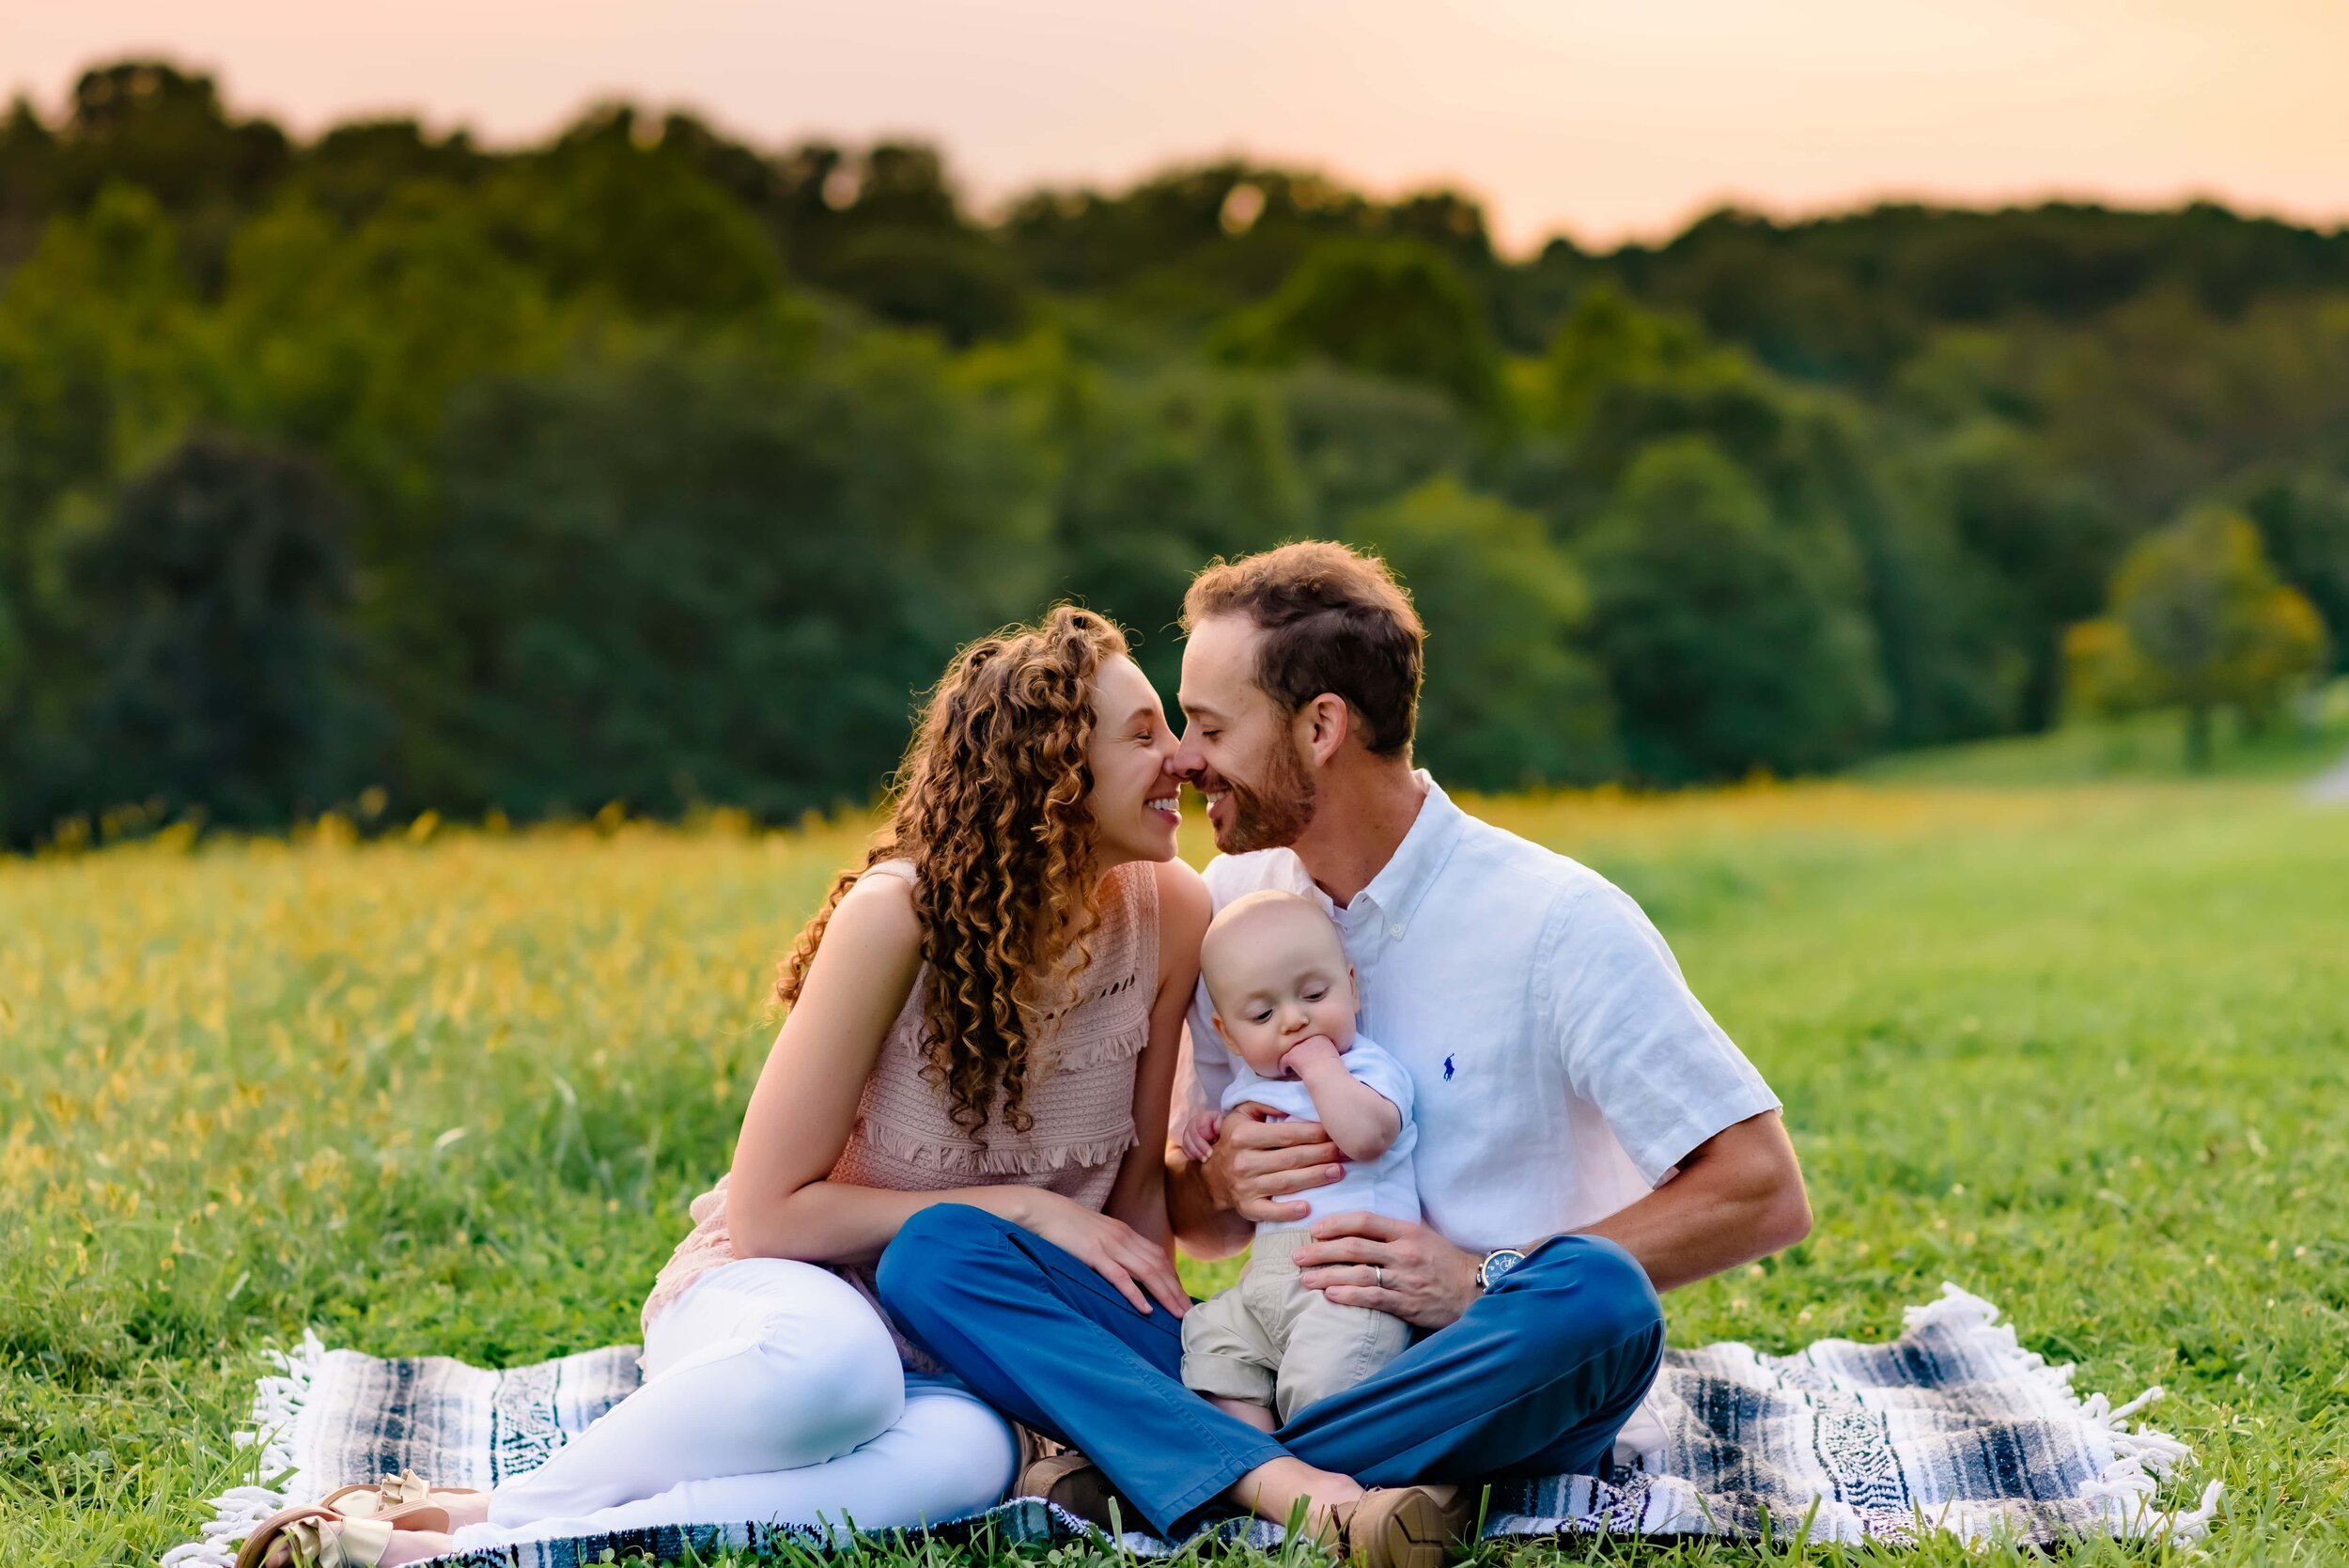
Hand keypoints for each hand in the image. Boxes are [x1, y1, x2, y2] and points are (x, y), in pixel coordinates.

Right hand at [1008, 1189, 1189, 1317]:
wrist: (1040, 1209)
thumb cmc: (1063, 1225)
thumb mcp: (1094, 1235)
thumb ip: (1110, 1248)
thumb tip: (1121, 1267)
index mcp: (1123, 1233)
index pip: (1157, 1257)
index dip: (1173, 1278)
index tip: (1182, 1297)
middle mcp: (1122, 1238)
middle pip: (1159, 1266)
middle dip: (1176, 1290)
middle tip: (1189, 1312)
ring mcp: (1109, 1245)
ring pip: (1146, 1271)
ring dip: (1165, 1294)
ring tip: (1177, 1314)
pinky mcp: (1092, 1254)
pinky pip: (1119, 1276)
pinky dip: (1135, 1294)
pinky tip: (1145, 1309)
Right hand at [1178, 1109, 1222, 1164]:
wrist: (1214, 1129)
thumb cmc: (1219, 1126)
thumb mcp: (1222, 1122)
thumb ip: (1220, 1124)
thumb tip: (1216, 1131)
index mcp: (1202, 1117)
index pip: (1202, 1126)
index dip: (1208, 1135)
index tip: (1215, 1141)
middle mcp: (1192, 1124)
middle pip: (1193, 1135)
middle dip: (1201, 1147)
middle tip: (1210, 1155)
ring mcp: (1187, 1133)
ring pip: (1187, 1143)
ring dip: (1196, 1153)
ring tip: (1205, 1160)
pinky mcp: (1185, 1142)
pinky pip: (1185, 1149)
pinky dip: (1191, 1155)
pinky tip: (1199, 1159)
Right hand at [1199, 1102, 1343, 1224]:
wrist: (1212, 1177)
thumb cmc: (1235, 1141)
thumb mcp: (1241, 1115)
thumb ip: (1264, 1103)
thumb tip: (1290, 1102)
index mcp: (1244, 1135)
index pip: (1287, 1134)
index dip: (1314, 1133)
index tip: (1336, 1132)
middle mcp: (1243, 1161)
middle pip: (1291, 1158)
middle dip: (1322, 1154)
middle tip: (1346, 1152)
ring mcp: (1245, 1187)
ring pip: (1287, 1182)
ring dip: (1316, 1178)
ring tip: (1339, 1172)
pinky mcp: (1247, 1208)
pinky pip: (1270, 1211)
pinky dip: (1289, 1211)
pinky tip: (1308, 1208)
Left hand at [1278, 1035, 1342, 1077]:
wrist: (1326, 1074)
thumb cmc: (1332, 1070)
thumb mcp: (1333, 1055)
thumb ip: (1324, 1051)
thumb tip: (1318, 1057)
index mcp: (1321, 1037)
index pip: (1310, 1042)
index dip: (1309, 1052)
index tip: (1310, 1061)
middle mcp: (1308, 1038)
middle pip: (1300, 1046)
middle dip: (1300, 1055)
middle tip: (1302, 1065)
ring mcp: (1298, 1046)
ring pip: (1291, 1053)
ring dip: (1293, 1061)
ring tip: (1296, 1070)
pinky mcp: (1291, 1055)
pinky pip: (1284, 1061)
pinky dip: (1285, 1068)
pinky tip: (1288, 1073)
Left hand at [1293, 1211, 1482, 1329]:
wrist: (1475, 1289)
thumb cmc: (1446, 1261)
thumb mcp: (1423, 1235)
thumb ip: (1393, 1229)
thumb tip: (1358, 1225)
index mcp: (1407, 1231)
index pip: (1364, 1221)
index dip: (1335, 1223)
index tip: (1315, 1229)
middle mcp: (1404, 1252)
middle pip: (1354, 1247)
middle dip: (1321, 1250)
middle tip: (1298, 1255)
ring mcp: (1405, 1278)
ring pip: (1358, 1273)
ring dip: (1327, 1275)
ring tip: (1305, 1278)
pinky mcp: (1407, 1303)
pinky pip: (1373, 1298)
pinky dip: (1349, 1295)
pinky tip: (1330, 1295)